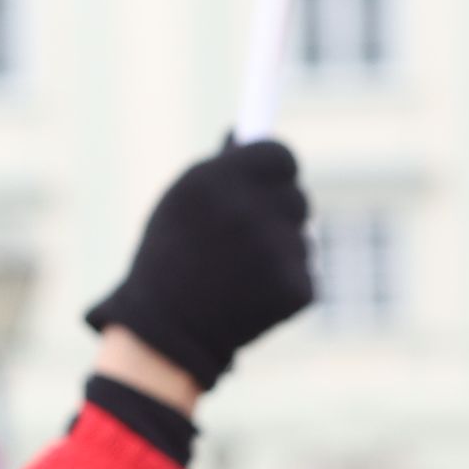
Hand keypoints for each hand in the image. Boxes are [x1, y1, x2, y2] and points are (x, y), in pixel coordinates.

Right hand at [82, 137, 313, 391]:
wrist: (165, 335)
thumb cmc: (168, 262)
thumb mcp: (180, 206)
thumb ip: (219, 170)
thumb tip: (246, 134)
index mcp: (215, 182)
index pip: (280, 156)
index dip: (275, 169)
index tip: (269, 179)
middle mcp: (248, 212)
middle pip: (297, 196)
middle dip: (278, 212)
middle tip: (248, 236)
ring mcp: (276, 252)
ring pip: (300, 238)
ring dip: (279, 251)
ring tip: (237, 274)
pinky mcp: (296, 289)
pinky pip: (303, 273)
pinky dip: (284, 285)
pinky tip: (250, 298)